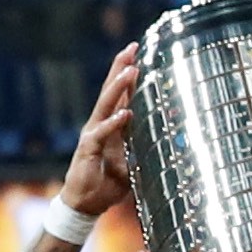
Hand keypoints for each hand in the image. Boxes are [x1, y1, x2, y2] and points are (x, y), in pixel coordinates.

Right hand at [59, 47, 137, 217]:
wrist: (85, 203)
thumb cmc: (108, 182)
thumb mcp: (132, 161)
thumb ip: (143, 145)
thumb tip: (167, 137)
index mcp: (110, 125)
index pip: (120, 94)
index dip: (128, 74)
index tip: (139, 54)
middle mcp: (99, 124)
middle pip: (111, 91)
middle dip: (121, 68)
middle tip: (133, 48)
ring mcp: (92, 135)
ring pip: (106, 105)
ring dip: (119, 88)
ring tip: (131, 71)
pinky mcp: (88, 149)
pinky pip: (102, 133)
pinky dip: (114, 123)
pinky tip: (125, 113)